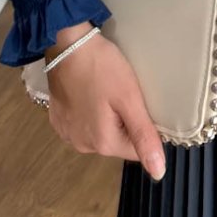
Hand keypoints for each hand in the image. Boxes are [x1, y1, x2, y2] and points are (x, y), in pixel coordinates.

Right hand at [45, 28, 167, 181]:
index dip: (143, 126)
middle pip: (117, 140)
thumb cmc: (102, 68)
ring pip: (100, 132)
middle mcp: (82, 146)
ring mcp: (67, 134)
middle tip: (122, 92)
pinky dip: (90, 112)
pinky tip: (91, 92)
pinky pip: (83, 123)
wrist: (67, 43)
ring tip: (106, 90)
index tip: (139, 102)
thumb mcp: (129, 98)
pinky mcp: (57, 120)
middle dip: (124, 121)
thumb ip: (144, 135)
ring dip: (107, 117)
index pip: (136, 149)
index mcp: (102, 144)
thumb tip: (158, 172)